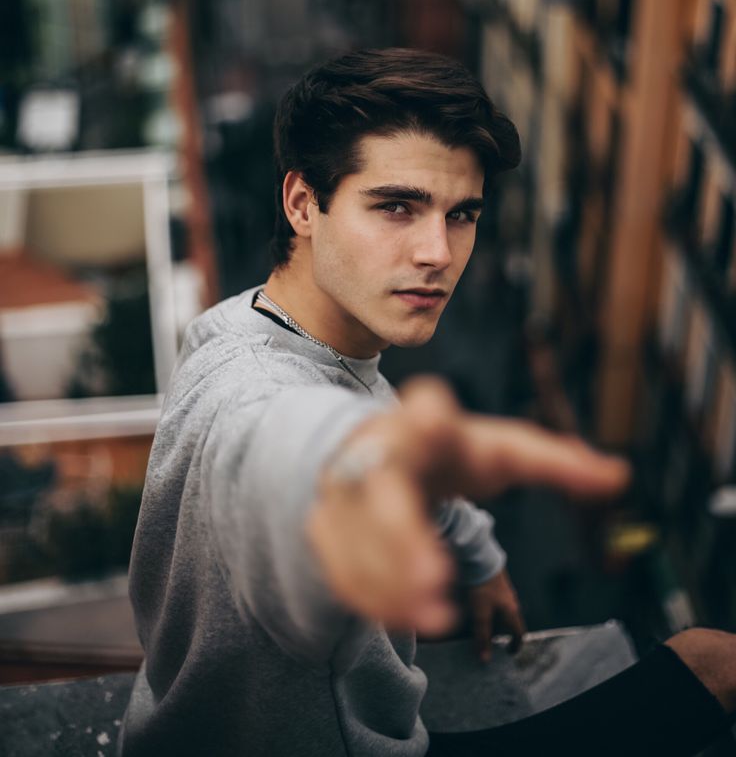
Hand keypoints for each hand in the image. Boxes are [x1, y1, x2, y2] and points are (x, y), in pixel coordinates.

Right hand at [308, 377, 628, 635]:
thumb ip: (556, 463)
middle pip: (379, 483)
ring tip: (437, 616)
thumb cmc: (453, 453)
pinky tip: (412, 615)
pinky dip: (374, 595)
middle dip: (399, 532)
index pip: (424, 407)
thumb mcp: (503, 452)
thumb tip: (619, 474)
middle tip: (435, 578)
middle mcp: (378, 448)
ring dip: (390, 580)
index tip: (437, 416)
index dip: (428, 414)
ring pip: (355, 533)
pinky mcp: (327, 521)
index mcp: (426, 422)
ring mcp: (344, 485)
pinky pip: (341, 563)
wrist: (383, 455)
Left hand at [467, 570, 525, 662]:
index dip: (515, 645)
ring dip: (498, 621)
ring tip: (485, 625)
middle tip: (493, 640)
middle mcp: (512, 602)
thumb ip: (482, 637)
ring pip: (506, 612)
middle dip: (504, 633)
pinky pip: (500, 602)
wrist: (481, 560)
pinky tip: (482, 607)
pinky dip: (494, 610)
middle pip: (512, 623)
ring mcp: (506, 592)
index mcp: (512, 612)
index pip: (519, 634)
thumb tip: (485, 660)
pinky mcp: (498, 584)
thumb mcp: (480, 615)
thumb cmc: (482, 589)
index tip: (509, 652)